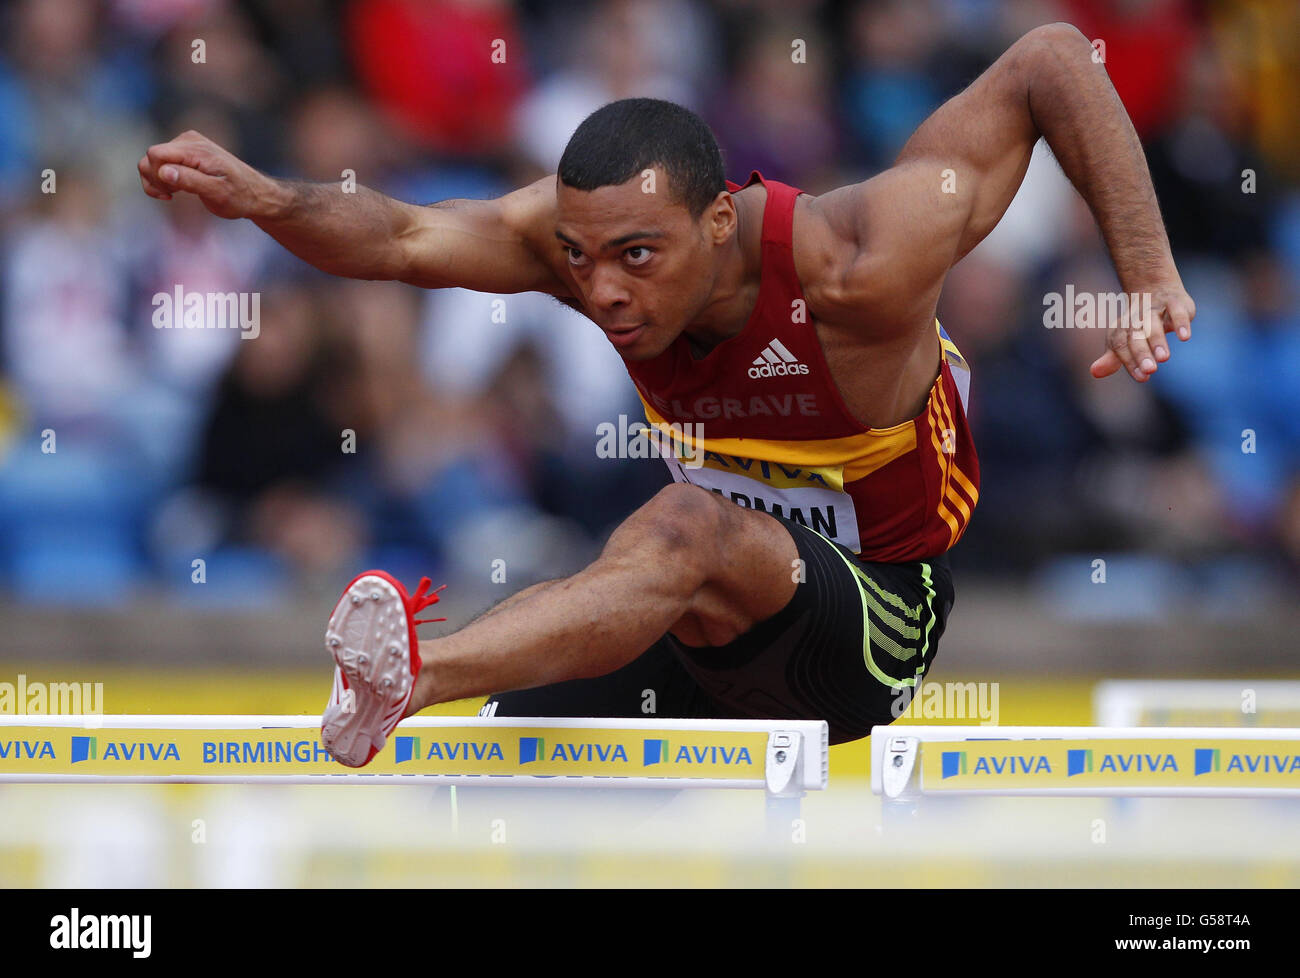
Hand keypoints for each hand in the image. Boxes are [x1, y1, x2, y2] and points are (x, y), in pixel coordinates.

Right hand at [138, 130, 281, 219]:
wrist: (255, 193)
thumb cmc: (240, 196)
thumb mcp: (218, 193)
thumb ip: (191, 181)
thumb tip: (164, 171)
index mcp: (196, 149)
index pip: (155, 154)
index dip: (157, 176)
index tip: (172, 195)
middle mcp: (188, 140)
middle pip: (150, 157)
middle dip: (155, 180)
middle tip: (174, 195)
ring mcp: (185, 144)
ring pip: (151, 160)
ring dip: (157, 181)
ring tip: (176, 194)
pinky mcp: (184, 152)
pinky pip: (159, 162)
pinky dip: (161, 178)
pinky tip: (175, 190)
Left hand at [1090, 284, 1195, 381]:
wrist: (1154, 287)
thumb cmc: (1138, 323)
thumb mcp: (1124, 340)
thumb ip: (1112, 358)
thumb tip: (1094, 372)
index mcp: (1121, 328)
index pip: (1120, 345)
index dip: (1130, 361)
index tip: (1142, 377)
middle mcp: (1136, 318)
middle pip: (1135, 336)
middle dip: (1141, 353)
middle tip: (1150, 370)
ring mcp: (1154, 308)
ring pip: (1153, 323)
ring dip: (1157, 340)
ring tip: (1163, 358)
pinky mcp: (1174, 301)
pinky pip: (1176, 310)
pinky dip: (1180, 323)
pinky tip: (1184, 337)